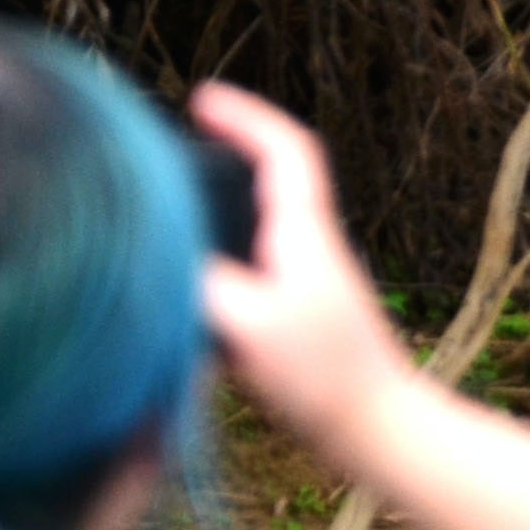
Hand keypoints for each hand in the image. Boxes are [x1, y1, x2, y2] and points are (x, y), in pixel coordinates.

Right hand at [190, 82, 418, 458]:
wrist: (375, 430)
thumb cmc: (322, 376)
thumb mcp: (250, 324)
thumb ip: (200, 282)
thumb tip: (154, 254)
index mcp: (305, 233)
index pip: (287, 151)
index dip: (247, 116)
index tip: (202, 98)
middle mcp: (309, 247)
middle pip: (270, 180)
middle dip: (225, 152)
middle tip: (170, 148)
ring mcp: (304, 283)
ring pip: (256, 225)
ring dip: (216, 209)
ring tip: (160, 209)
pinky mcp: (295, 318)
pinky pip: (247, 269)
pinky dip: (212, 261)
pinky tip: (178, 283)